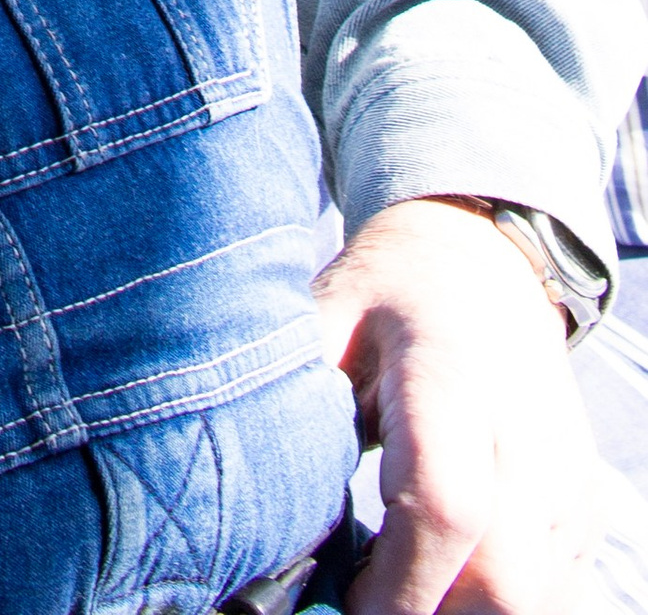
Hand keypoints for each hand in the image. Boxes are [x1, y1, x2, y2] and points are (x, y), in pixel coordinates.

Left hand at [316, 199, 604, 614]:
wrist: (475, 259)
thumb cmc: (385, 295)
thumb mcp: (323, 318)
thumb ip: (297, 403)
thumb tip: (255, 506)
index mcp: (450, 376)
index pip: (445, 507)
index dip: (399, 582)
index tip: (344, 603)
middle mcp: (526, 432)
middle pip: (505, 579)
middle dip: (433, 614)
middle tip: (367, 604)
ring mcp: (566, 473)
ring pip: (536, 597)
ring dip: (464, 612)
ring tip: (398, 584)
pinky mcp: (583, 503)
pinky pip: (555, 588)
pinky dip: (497, 602)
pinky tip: (443, 577)